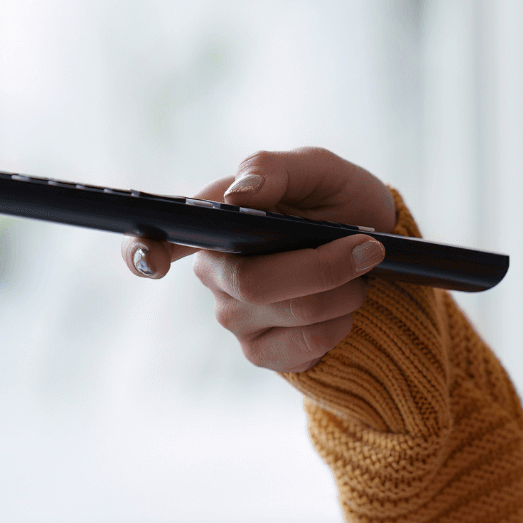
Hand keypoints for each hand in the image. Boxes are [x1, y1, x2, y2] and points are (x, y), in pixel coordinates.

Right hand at [120, 147, 395, 372]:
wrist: (380, 252)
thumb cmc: (338, 202)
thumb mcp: (320, 170)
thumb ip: (276, 170)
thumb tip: (240, 193)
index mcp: (213, 221)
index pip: (157, 239)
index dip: (143, 251)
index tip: (152, 261)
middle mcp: (214, 271)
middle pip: (252, 283)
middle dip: (324, 267)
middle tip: (366, 249)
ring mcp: (235, 316)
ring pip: (293, 314)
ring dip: (345, 292)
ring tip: (358, 274)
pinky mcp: (263, 352)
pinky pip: (307, 346)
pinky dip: (343, 323)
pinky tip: (346, 306)